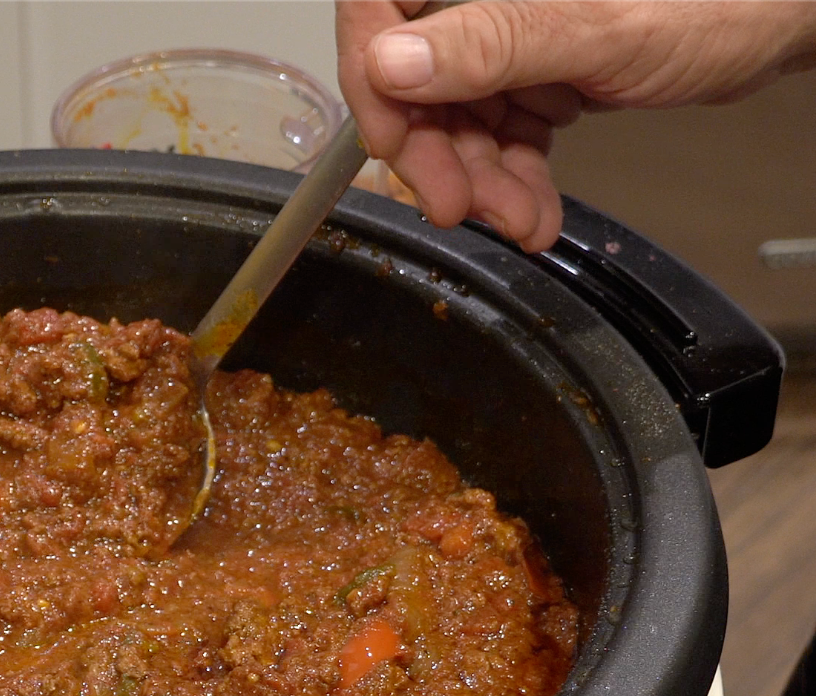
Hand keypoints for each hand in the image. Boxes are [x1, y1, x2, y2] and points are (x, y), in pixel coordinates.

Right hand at [337, 1, 815, 251]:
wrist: (785, 14)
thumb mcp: (595, 26)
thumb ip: (489, 42)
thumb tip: (393, 62)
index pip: (379, 3)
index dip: (372, 77)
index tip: (393, 140)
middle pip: (414, 73)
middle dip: (438, 154)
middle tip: (460, 207)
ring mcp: (512, 25)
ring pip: (454, 113)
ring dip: (480, 182)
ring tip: (519, 222)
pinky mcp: (538, 64)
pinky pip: (498, 129)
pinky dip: (511, 179)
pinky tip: (532, 210)